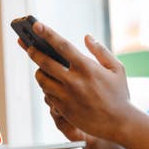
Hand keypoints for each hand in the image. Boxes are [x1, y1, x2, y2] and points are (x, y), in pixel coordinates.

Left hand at [22, 21, 132, 142]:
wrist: (120, 123)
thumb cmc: (119, 94)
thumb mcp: (117, 68)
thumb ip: (101, 51)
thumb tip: (87, 37)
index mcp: (86, 67)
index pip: (62, 45)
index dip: (47, 33)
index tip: (36, 25)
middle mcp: (74, 80)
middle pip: (44, 62)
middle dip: (33, 52)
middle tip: (29, 47)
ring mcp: (67, 96)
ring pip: (42, 80)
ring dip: (39, 71)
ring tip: (41, 67)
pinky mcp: (63, 109)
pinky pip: (47, 95)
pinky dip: (46, 87)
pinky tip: (50, 83)